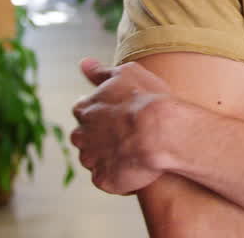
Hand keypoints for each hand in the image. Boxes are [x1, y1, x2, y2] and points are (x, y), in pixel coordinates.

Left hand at [71, 57, 173, 194]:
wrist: (161, 131)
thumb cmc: (147, 98)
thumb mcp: (126, 73)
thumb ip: (101, 71)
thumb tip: (83, 63)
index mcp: (84, 108)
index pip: (83, 110)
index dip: (103, 112)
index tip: (120, 113)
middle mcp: (82, 135)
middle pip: (84, 137)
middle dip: (100, 136)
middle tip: (127, 133)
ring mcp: (92, 160)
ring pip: (94, 159)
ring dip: (108, 156)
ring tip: (134, 152)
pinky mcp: (104, 180)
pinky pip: (107, 179)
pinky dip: (118, 175)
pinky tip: (137, 168)